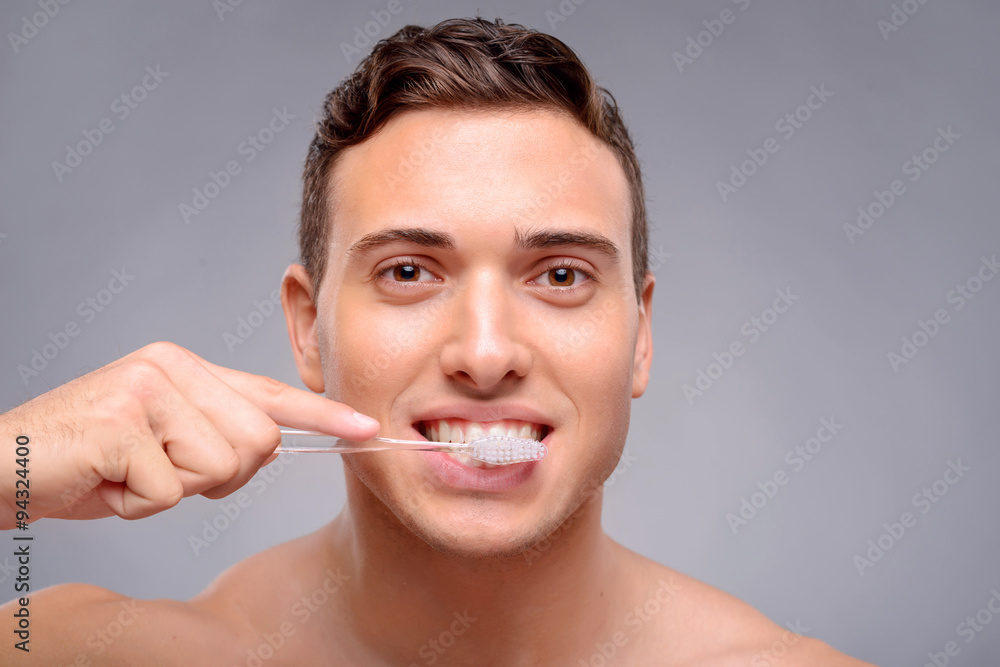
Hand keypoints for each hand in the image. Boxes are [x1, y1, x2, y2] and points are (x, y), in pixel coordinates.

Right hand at [0, 341, 378, 526]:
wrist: (9, 464)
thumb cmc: (92, 461)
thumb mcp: (163, 440)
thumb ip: (215, 432)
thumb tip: (267, 445)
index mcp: (187, 367)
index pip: (270, 394)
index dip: (323, 417)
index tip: (365, 427)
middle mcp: (173, 367)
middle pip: (257, 443)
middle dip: (217, 476)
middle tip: (159, 469)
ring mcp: (148, 389)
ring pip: (221, 467)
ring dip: (175, 489)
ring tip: (130, 472)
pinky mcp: (124, 422)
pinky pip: (172, 490)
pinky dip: (139, 503)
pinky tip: (107, 480)